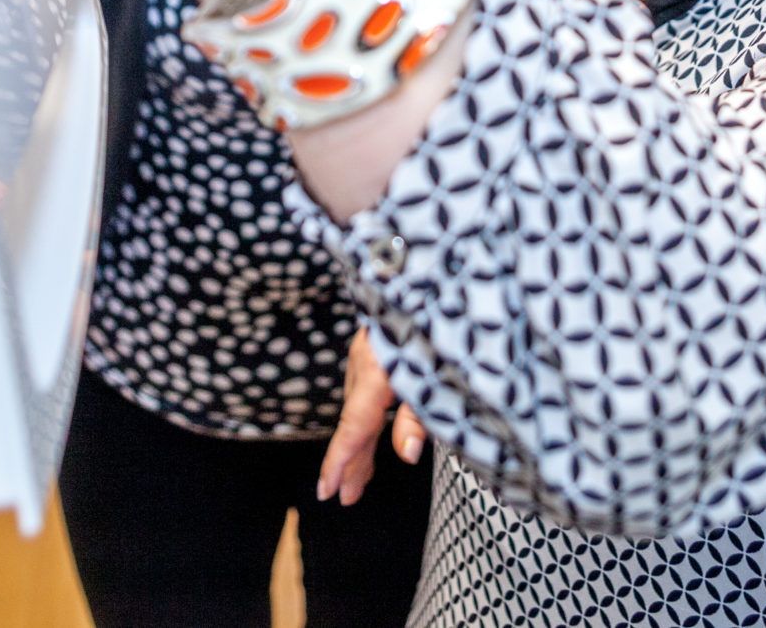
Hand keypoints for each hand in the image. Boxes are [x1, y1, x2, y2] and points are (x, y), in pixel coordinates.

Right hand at [318, 328, 425, 505]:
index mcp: (378, 368)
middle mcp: (365, 361)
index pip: (355, 426)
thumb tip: (407, 454)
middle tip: (346, 498)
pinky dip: (367, 420)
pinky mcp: (374, 347)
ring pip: (360, 409)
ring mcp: (366, 352)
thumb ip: (420, 413)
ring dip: (361, 445)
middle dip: (351, 463)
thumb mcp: (436, 369)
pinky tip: (371, 437)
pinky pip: (366, 393)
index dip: (340, 461)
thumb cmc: (438, 317)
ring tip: (359, 481)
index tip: (326, 490)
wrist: (426, 267)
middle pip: (355, 422)